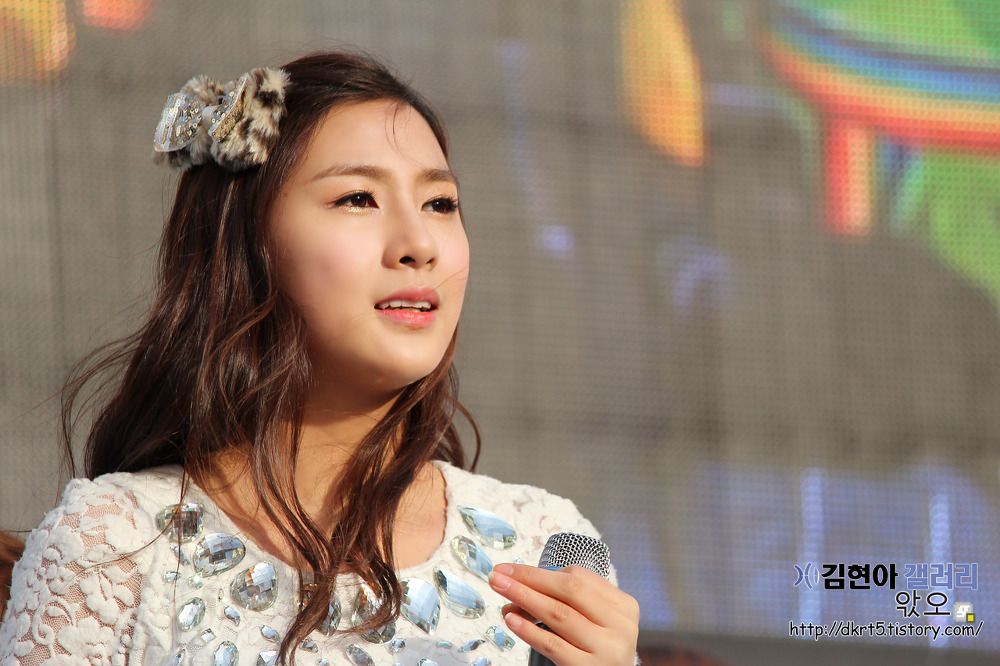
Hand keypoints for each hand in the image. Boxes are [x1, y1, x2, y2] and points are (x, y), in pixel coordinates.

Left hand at [488, 562, 639, 665]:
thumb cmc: (598, 650)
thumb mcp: (595, 621)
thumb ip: (567, 602)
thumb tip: (520, 586)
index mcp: (623, 605)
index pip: (579, 577)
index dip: (540, 572)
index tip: (512, 571)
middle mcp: (619, 625)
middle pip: (569, 590)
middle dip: (530, 579)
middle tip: (499, 575)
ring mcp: (607, 648)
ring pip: (559, 614)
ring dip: (525, 599)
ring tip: (502, 592)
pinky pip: (554, 645)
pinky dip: (530, 631)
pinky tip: (513, 620)